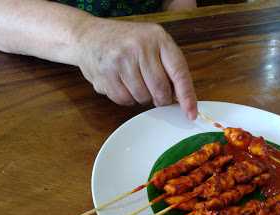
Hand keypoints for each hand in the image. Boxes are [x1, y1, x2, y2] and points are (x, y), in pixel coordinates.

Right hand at [76, 19, 196, 119]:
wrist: (88, 36)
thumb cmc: (126, 42)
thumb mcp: (151, 44)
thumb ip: (167, 66)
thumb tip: (180, 99)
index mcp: (158, 38)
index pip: (179, 72)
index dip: (186, 96)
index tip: (191, 113)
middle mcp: (140, 46)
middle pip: (160, 89)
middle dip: (160, 99)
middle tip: (156, 95)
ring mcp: (121, 59)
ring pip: (142, 98)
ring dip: (141, 98)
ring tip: (134, 82)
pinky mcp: (105, 74)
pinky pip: (124, 100)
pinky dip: (126, 99)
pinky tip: (121, 84)